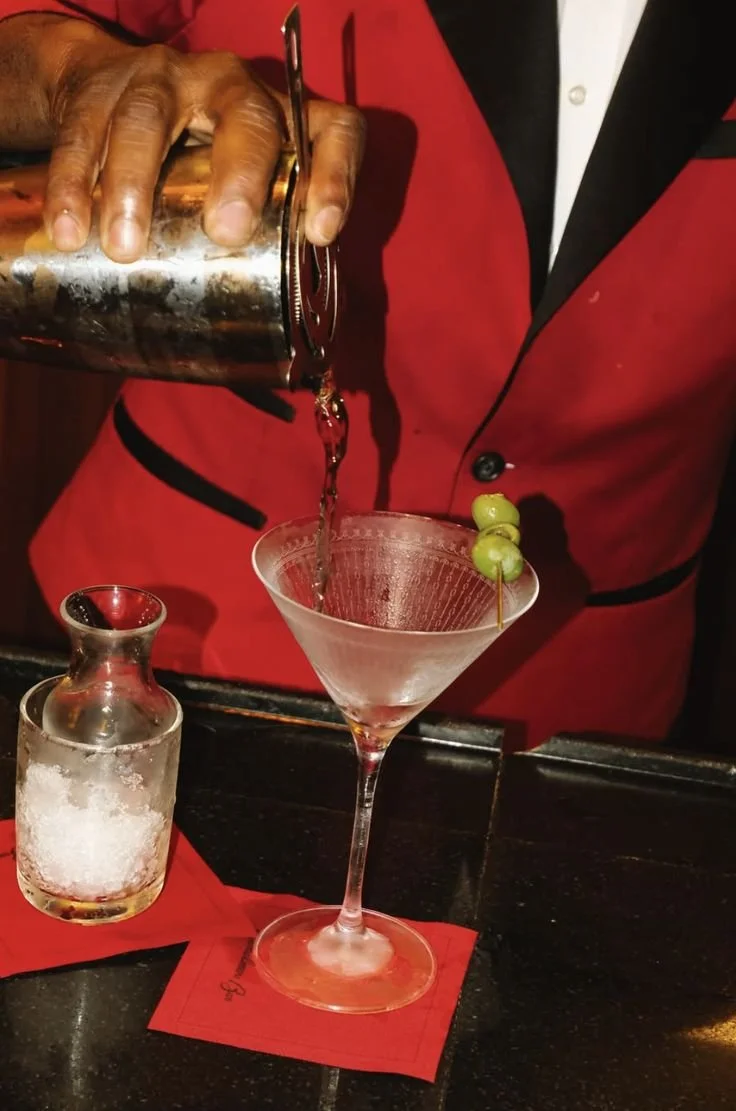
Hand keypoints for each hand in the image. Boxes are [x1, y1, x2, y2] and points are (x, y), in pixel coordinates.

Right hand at [43, 21, 364, 261]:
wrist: (109, 91)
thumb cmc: (196, 160)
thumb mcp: (240, 184)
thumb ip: (259, 231)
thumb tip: (272, 321)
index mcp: (281, 118)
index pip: (332, 130)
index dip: (336, 176)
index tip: (320, 231)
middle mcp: (231, 88)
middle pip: (246, 118)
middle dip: (239, 174)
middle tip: (226, 232)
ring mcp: (164, 82)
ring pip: (148, 119)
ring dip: (133, 185)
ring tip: (125, 247)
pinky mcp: (100, 90)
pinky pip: (84, 132)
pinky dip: (74, 184)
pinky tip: (69, 231)